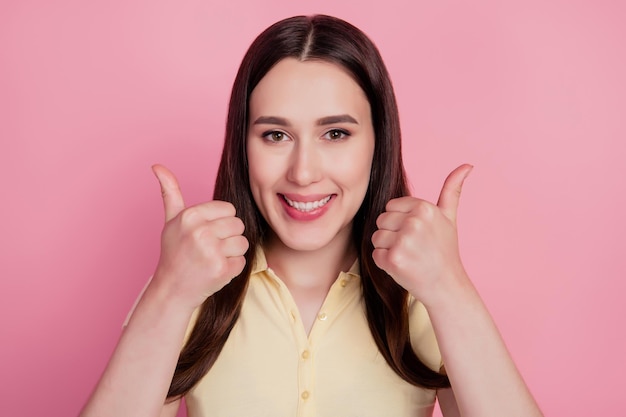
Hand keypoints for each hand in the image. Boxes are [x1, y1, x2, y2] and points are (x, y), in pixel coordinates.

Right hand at [151, 164, 248, 308]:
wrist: (172, 290)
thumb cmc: (174, 253)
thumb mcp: (171, 221)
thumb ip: (170, 193)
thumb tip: (157, 166)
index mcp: (190, 216)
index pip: (229, 209)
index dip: (221, 222)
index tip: (207, 233)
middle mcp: (199, 231)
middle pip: (238, 225)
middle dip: (228, 237)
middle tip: (210, 249)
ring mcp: (211, 251)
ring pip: (243, 243)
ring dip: (232, 253)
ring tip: (213, 259)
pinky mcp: (221, 270)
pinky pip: (242, 261)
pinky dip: (232, 269)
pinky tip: (215, 271)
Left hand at [371, 164, 472, 303]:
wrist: (446, 285)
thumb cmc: (444, 250)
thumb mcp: (449, 217)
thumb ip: (452, 189)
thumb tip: (467, 165)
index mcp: (424, 208)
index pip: (390, 207)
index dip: (400, 222)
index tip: (416, 234)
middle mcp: (414, 222)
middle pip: (381, 221)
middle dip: (392, 234)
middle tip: (412, 247)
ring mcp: (403, 241)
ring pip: (376, 237)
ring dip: (387, 249)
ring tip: (408, 257)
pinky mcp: (393, 260)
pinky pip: (375, 255)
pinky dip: (385, 263)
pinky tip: (403, 267)